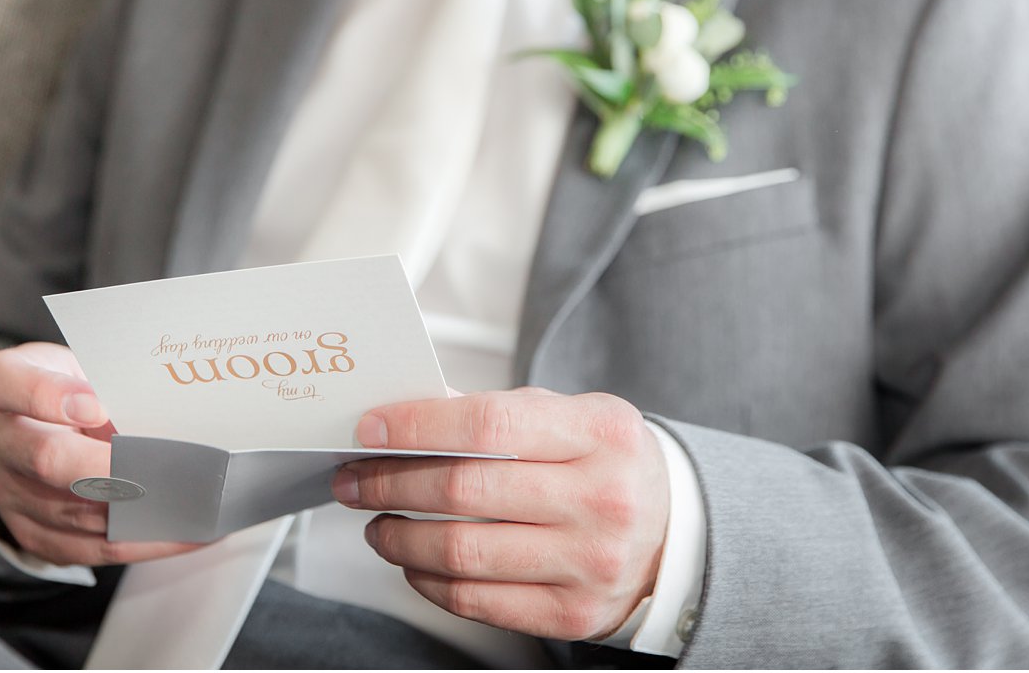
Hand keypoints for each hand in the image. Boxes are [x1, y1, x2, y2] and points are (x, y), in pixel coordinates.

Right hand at [0, 342, 202, 565]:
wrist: (43, 428)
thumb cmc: (76, 387)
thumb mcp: (86, 364)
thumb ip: (112, 381)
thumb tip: (172, 416)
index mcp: (7, 381)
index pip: (3, 381)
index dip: (45, 395)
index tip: (96, 406)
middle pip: (43, 459)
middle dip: (106, 469)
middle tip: (159, 471)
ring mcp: (8, 491)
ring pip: (72, 512)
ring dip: (135, 511)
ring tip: (194, 504)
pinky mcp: (33, 532)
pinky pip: (89, 548)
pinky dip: (141, 542)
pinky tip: (185, 533)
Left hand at [331, 388, 668, 641]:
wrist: (673, 534)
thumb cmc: (606, 465)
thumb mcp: (573, 417)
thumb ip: (500, 414)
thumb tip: (406, 422)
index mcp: (600, 433)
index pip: (488, 425)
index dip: (416, 427)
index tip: (368, 430)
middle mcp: (600, 499)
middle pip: (464, 490)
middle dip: (391, 483)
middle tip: (355, 479)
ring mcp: (589, 563)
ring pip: (462, 553)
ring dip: (400, 539)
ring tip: (378, 524)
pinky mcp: (574, 614)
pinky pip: (477, 601)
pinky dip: (429, 581)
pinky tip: (414, 562)